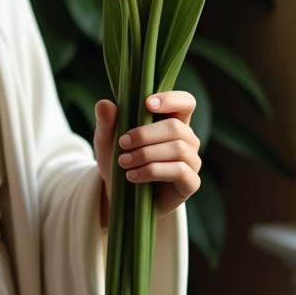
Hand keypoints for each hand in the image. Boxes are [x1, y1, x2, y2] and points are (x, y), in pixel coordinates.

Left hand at [94, 90, 201, 219]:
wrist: (120, 195)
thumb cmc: (118, 160)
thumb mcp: (107, 140)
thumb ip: (106, 122)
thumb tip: (104, 104)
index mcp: (172, 121)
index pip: (185, 102)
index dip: (171, 99)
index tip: (147, 104)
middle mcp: (187, 139)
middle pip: (176, 127)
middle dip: (145, 134)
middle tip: (122, 143)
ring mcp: (192, 161)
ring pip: (178, 148)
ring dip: (146, 154)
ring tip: (123, 162)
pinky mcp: (190, 182)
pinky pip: (179, 171)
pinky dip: (152, 171)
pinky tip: (132, 176)